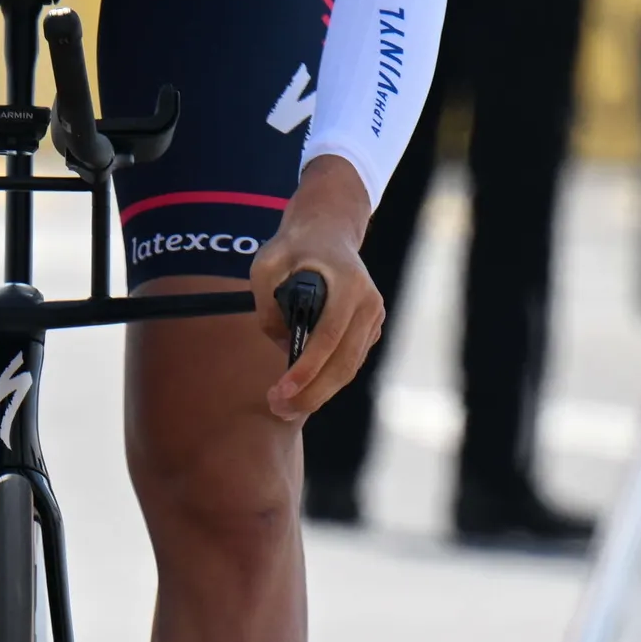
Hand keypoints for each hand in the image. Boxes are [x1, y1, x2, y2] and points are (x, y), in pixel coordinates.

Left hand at [251, 156, 383, 422]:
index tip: (283, 389)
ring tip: (283, 408)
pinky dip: (327, 381)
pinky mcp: (370, 328)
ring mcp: (373, 316)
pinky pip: (349, 362)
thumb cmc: (294, 248)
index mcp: (347, 282)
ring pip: (349, 367)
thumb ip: (268, 306)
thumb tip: (282, 345)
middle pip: (344, 361)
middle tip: (279, 410)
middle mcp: (368, 301)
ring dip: (318, 393)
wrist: (328, 231)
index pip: (329, 334)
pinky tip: (302, 394)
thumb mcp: (267, 266)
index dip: (307, 367)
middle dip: (312, 392)